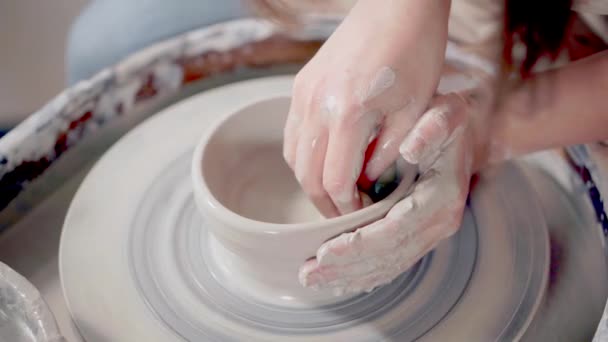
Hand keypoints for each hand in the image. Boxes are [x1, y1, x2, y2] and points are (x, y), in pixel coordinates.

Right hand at [283, 0, 450, 216]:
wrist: (397, 6)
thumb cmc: (416, 52)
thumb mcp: (414, 109)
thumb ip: (387, 152)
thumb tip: (367, 181)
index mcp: (349, 113)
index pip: (335, 181)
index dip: (346, 207)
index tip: (360, 215)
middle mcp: (316, 105)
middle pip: (306, 175)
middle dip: (325, 202)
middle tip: (345, 212)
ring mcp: (303, 93)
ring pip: (293, 156)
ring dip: (311, 180)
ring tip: (335, 190)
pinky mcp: (301, 85)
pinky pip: (291, 132)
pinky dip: (302, 155)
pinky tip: (323, 158)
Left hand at [298, 70, 494, 294]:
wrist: (465, 135)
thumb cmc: (448, 125)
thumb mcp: (444, 116)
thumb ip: (431, 130)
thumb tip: (410, 147)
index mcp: (440, 200)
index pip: (394, 231)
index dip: (359, 244)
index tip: (326, 250)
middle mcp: (437, 224)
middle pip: (387, 257)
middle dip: (346, 268)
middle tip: (309, 274)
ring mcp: (428, 234)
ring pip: (387, 265)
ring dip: (349, 276)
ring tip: (314, 280)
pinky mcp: (417, 236)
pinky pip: (390, 262)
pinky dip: (362, 273)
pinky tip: (338, 280)